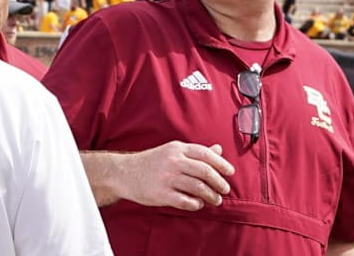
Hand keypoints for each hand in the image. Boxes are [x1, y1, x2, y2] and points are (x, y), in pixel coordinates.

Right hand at [119, 141, 234, 210]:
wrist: (123, 173)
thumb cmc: (150, 162)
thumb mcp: (171, 151)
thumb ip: (195, 152)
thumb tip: (218, 149)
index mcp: (176, 149)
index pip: (205, 154)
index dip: (221, 164)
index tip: (230, 172)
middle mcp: (173, 161)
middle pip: (205, 171)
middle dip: (219, 182)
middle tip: (224, 189)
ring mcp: (166, 178)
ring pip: (198, 187)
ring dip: (211, 196)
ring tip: (215, 200)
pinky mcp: (161, 194)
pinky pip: (185, 201)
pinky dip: (196, 204)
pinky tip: (198, 204)